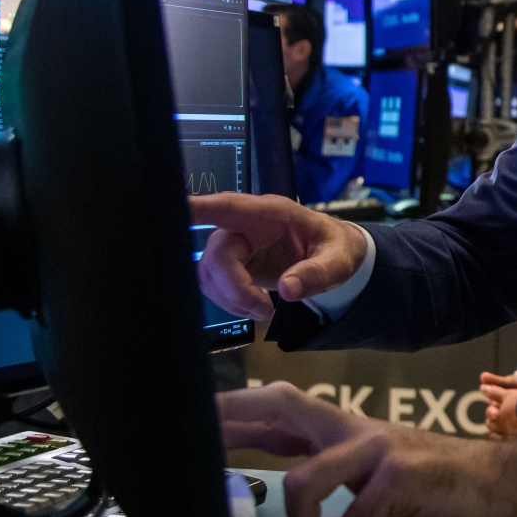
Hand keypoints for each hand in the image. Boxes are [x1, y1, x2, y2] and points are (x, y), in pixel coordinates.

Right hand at [192, 192, 370, 319]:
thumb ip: (317, 273)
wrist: (331, 255)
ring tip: (264, 310)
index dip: (200, 208)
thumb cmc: (334, 247)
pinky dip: (229, 302)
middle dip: (234, 287)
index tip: (177, 210)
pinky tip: (253, 306)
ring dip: (231, 299)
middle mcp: (245, 226)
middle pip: (217, 253)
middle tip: (264, 310)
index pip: (229, 206)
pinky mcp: (231, 265)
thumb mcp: (339, 260)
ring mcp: (235, 245)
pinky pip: (214, 284)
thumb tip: (287, 291)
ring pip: (209, 273)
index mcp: (270, 213)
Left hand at [219, 383, 516, 516]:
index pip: (282, 411)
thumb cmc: (438, 490)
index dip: (238, 412)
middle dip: (238, 417)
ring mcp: (376, 445)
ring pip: (304, 478)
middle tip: (204, 439)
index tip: (198, 416)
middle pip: (284, 404)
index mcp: (345, 434)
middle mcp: (355, 429)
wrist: (498, 484)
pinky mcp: (399, 471)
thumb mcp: (381, 507)